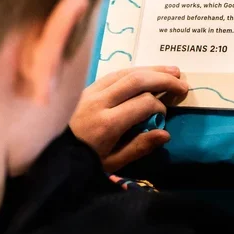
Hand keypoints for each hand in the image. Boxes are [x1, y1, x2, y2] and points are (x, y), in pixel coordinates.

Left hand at [70, 66, 188, 172]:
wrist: (51, 152)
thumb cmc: (84, 161)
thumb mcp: (113, 163)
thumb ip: (139, 147)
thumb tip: (165, 133)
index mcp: (107, 124)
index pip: (143, 104)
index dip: (159, 107)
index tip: (164, 116)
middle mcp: (99, 102)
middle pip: (136, 81)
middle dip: (162, 79)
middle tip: (182, 83)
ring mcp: (90, 91)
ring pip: (125, 72)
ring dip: (150, 69)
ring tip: (171, 71)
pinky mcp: (86, 87)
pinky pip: (113, 73)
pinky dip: (133, 70)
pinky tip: (146, 72)